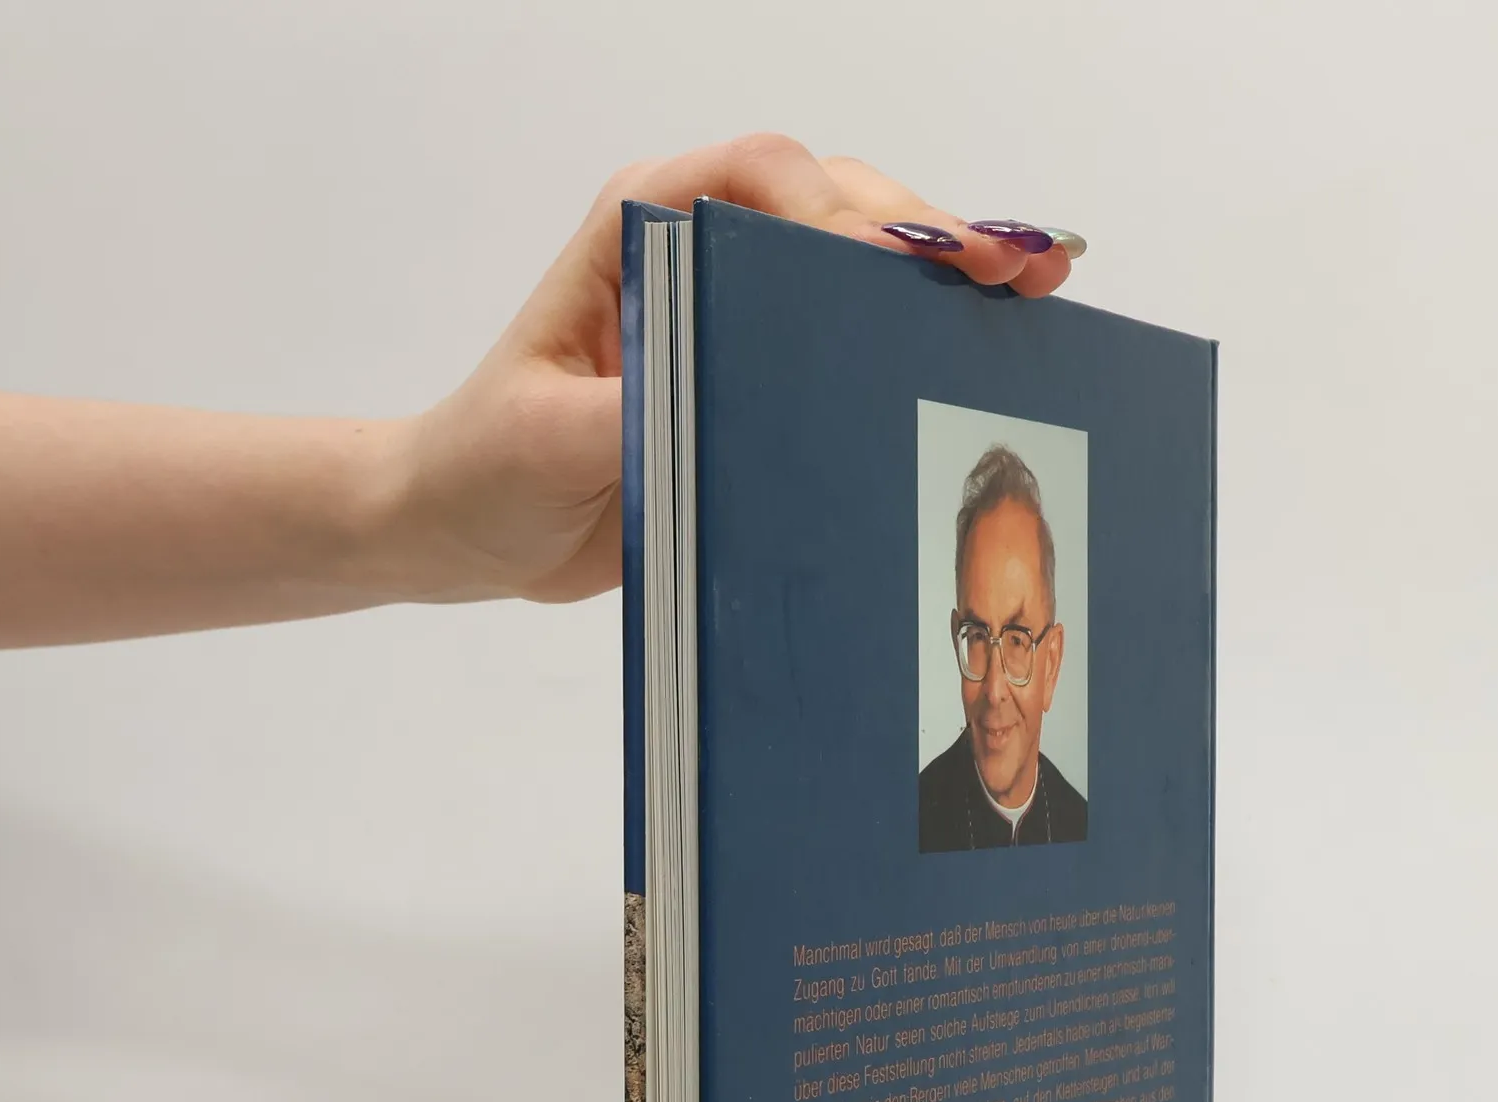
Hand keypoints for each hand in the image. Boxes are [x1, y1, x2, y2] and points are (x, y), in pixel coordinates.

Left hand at [393, 134, 1076, 606]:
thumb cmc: (490, 468)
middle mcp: (697, 246)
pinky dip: (917, 332)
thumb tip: (749, 403)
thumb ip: (643, 412)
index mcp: (638, 229)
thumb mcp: (551, 442)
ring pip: (858, 255)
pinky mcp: (758, 365)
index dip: (844, 215)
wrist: (467, 524)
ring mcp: (736, 303)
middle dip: (928, 233)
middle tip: (1011, 271)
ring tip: (1031, 289)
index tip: (904, 270)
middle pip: (834, 202)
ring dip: (943, 272)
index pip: (759, 181)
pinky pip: (849, 331)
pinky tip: (983, 341)